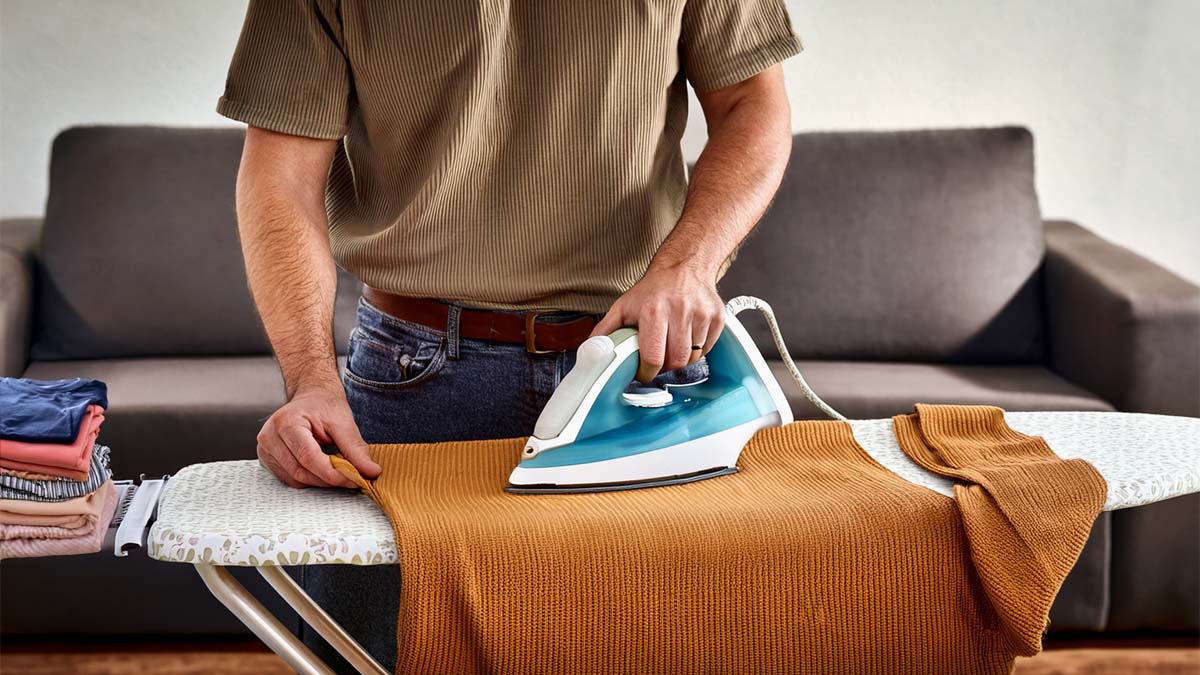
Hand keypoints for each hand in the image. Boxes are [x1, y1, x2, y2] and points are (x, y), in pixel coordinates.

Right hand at [256, 381, 381, 488]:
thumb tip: (370, 471)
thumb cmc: (324, 405)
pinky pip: (289, 479)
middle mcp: (269, 436)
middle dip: (329, 479)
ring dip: (320, 481)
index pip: (309, 458)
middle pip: (301, 472)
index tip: (356, 478)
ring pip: (295, 479)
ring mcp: (265, 449)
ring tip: (339, 472)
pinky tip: (323, 470)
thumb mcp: (343, 422)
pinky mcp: (267, 458)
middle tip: (353, 478)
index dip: (334, 473)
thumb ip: (355, 448)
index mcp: (287, 422)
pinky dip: (310, 479)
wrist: (311, 396)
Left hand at [591, 262, 723, 381]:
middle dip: (665, 367)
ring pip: (693, 358)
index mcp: (653, 311)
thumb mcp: (623, 306)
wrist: (683, 267)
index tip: (644, 371)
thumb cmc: (652, 291)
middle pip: (676, 361)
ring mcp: (701, 314)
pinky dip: (697, 351)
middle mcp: (679, 311)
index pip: (653, 358)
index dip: (647, 372)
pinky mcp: (717, 317)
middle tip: (658, 360)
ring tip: (672, 347)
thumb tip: (590, 350)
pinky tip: (687, 338)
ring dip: (681, 359)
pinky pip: (708, 349)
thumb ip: (605, 330)